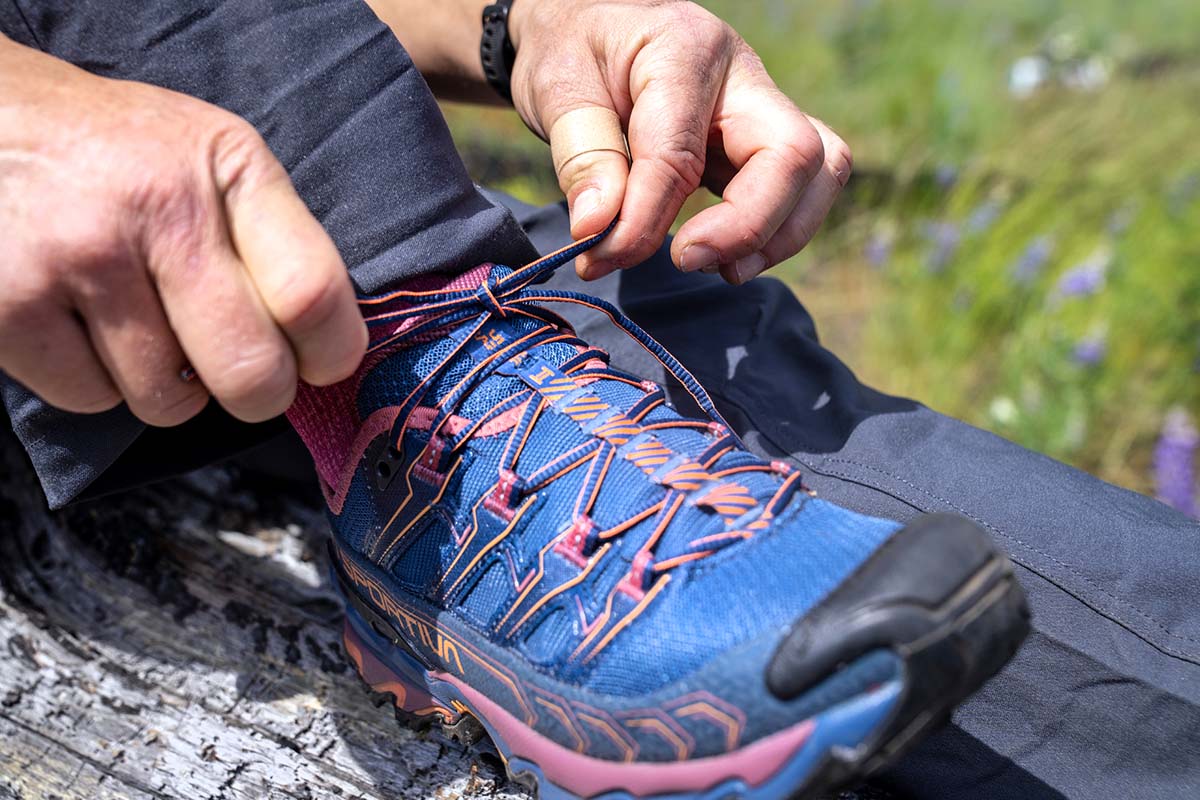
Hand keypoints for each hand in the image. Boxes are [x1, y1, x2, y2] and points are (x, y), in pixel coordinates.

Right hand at [0, 36, 365, 424]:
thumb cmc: (118, 151)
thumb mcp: (211, 156)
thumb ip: (276, 240)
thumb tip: (328, 350)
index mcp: (227, 167)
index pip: (311, 293)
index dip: (331, 352)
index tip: (320, 362)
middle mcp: (158, 208)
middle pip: (251, 372)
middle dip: (257, 393)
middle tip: (239, 372)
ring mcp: (81, 258)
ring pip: (171, 400)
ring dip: (168, 384)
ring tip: (142, 323)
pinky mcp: (11, 306)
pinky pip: (94, 400)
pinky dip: (97, 381)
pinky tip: (84, 325)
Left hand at [508, 0, 850, 283]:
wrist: (588, 17)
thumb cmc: (571, 44)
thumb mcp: (554, 89)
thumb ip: (581, 158)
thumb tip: (597, 228)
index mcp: (685, 50)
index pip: (680, 153)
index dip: (645, 219)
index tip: (603, 256)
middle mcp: (741, 75)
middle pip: (792, 155)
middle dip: (748, 226)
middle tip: (684, 260)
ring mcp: (761, 107)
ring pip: (819, 173)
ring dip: (777, 235)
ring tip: (714, 265)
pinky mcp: (761, 140)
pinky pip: (801, 188)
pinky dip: (774, 230)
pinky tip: (724, 253)